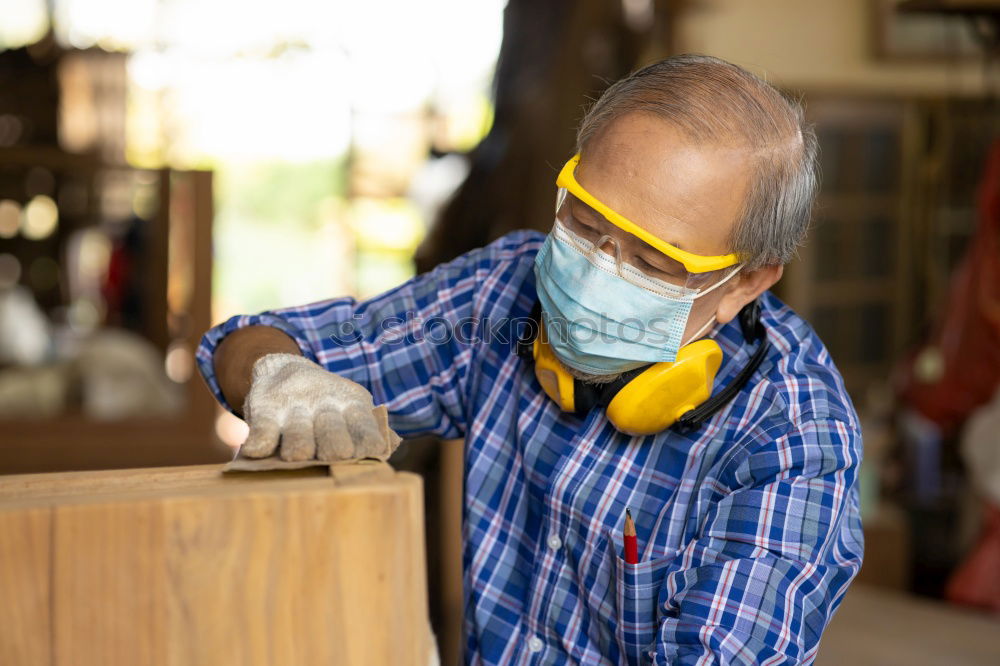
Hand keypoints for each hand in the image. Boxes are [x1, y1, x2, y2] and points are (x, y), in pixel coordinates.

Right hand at [239, 353, 392, 461]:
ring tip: (297, 457)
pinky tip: (257, 452)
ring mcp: (293, 407)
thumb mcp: (351, 406)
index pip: (364, 425)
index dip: (367, 440)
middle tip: (335, 456)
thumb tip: (393, 444)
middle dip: (334, 445)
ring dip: (297, 446)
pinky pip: (262, 430)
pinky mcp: (264, 408)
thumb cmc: (325, 402)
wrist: (282, 368)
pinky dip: (260, 442)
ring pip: (297, 434)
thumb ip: (370, 427)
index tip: (371, 453)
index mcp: (351, 405)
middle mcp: (324, 404)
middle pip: (331, 432)